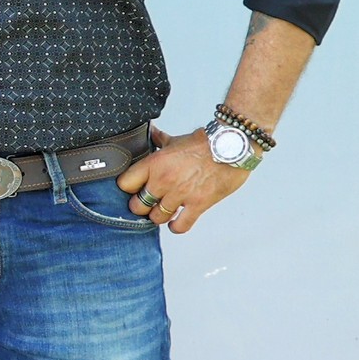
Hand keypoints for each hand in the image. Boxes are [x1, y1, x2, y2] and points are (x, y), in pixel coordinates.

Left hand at [116, 127, 249, 233]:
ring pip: (157, 217)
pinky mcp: (199, 204)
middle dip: (141, 207)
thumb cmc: (205, 142)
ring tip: (163, 212)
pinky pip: (181, 225)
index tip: (133, 190)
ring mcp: (181, 193)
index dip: (128, 189)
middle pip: (137, 205)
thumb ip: (160, 140)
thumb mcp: (176, 140)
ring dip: (159, 217)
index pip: (125, 183)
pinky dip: (176, 227)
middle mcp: (164, 180)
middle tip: (147, 204)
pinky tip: (176, 223)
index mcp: (155, 163)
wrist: (232, 145)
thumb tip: (151, 132)